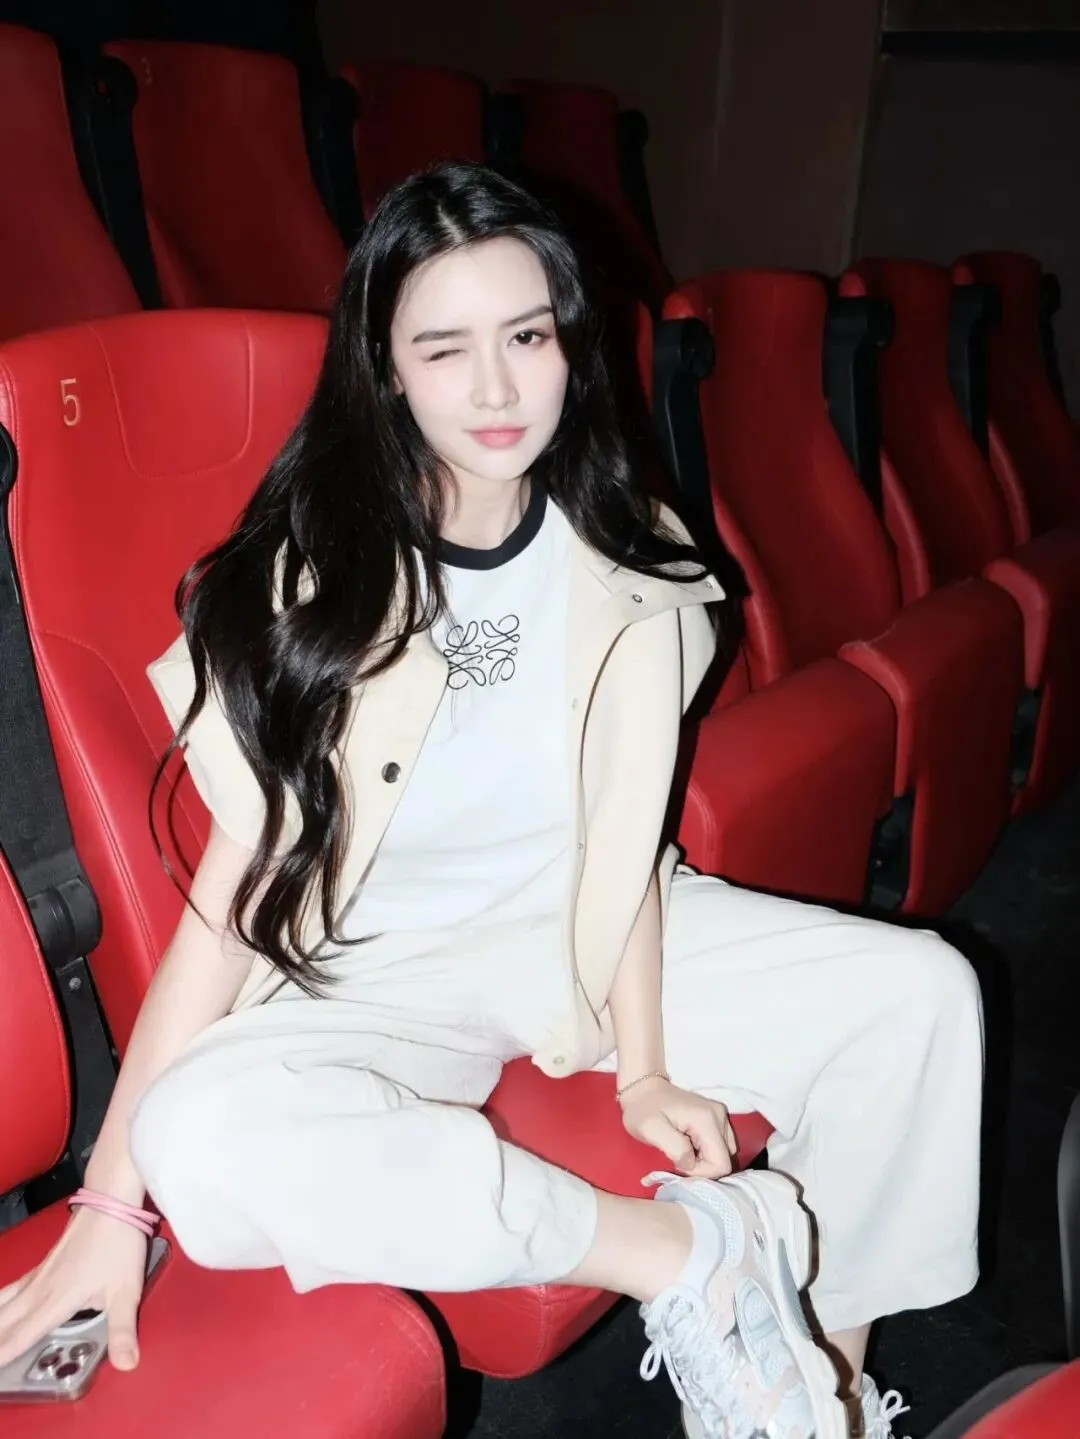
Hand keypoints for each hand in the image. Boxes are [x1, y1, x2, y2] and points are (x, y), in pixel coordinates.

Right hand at [0, 1206, 148, 1371]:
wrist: (111, 1200)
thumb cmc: (118, 1243)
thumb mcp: (127, 1292)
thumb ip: (123, 1331)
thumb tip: (126, 1363)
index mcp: (56, 1301)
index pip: (20, 1338)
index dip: (1, 1356)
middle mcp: (40, 1289)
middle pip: (4, 1321)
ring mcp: (39, 1274)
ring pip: (3, 1302)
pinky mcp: (44, 1263)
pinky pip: (12, 1288)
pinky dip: (0, 1301)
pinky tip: (0, 1304)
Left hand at [619, 1076, 736, 1178]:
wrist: (642, 1089)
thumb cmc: (643, 1110)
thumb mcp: (651, 1130)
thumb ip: (675, 1148)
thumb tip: (691, 1163)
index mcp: (707, 1120)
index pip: (721, 1163)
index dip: (701, 1172)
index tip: (679, 1162)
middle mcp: (719, 1116)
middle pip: (725, 1158)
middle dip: (702, 1165)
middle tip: (678, 1155)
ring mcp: (719, 1114)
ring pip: (724, 1153)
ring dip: (704, 1159)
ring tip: (682, 1149)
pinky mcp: (715, 1116)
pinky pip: (719, 1144)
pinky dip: (705, 1151)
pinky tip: (688, 1144)